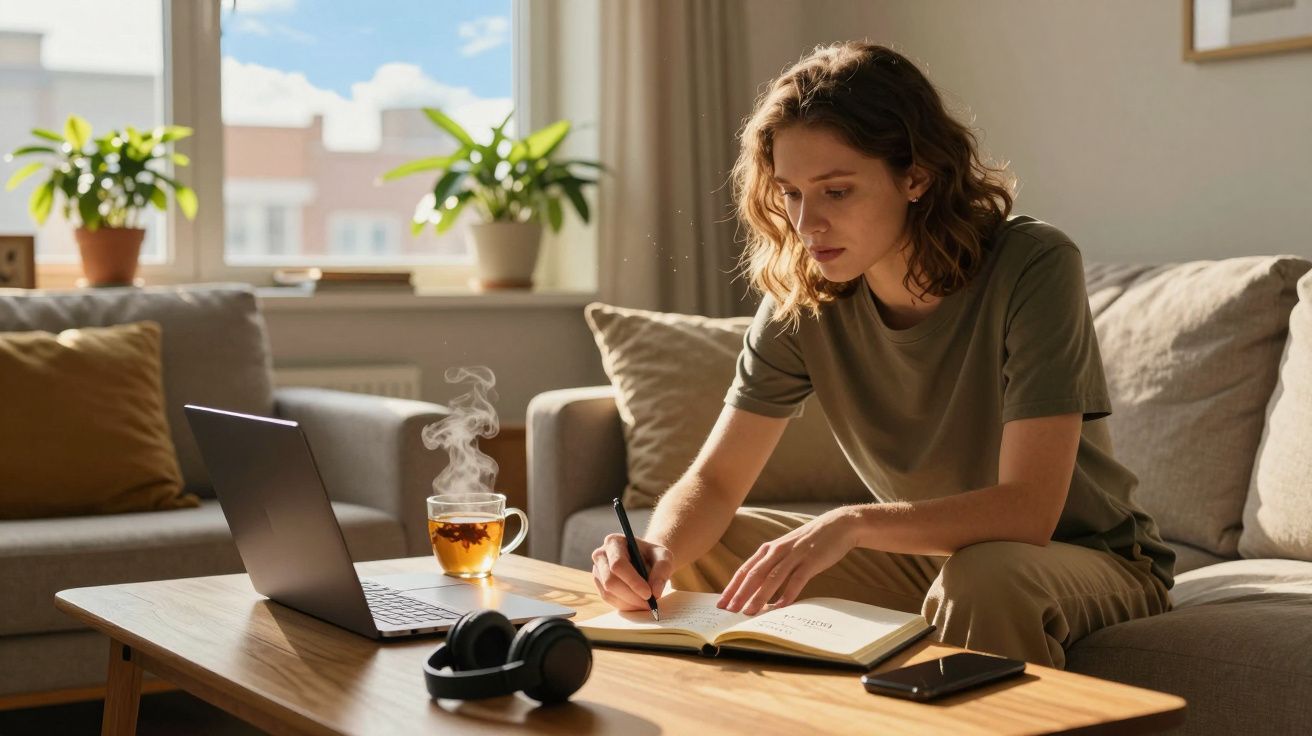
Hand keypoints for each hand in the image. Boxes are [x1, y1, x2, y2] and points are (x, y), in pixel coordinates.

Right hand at [591, 534, 673, 611]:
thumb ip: (662, 571)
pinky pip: (608, 599)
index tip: (649, 594)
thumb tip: (655, 592)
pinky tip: (637, 604)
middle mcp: (601, 555)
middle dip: (631, 596)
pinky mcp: (599, 584)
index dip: (632, 581)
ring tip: (646, 604)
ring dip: (629, 603)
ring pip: (608, 593)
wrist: (646, 559)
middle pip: (610, 581)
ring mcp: (598, 571)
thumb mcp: (664, 557)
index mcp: (614, 542)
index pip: (618, 565)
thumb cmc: (653, 556)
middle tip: (650, 604)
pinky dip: (624, 605)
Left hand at [717, 508, 858, 614]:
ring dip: (760, 596)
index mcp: (768, 549)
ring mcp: (794, 555)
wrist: (838, 526)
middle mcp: (777, 551)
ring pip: (772, 578)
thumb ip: (771, 565)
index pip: (745, 570)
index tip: (721, 603)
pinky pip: (797, 578)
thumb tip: (756, 588)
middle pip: (754, 575)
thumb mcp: (785, 550)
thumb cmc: (809, 542)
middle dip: (740, 594)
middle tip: (730, 611)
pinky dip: (788, 592)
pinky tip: (781, 605)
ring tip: (750, 612)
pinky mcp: (811, 560)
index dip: (732, 587)